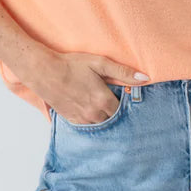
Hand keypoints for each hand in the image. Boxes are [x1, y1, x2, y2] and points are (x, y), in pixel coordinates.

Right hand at [32, 49, 149, 124]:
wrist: (45, 72)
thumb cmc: (72, 65)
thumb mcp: (99, 63)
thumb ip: (123, 72)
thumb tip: (145, 78)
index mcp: (103, 99)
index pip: (122, 110)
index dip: (125, 105)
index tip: (125, 99)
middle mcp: (94, 113)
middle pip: (112, 120)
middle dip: (115, 113)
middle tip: (115, 104)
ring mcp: (82, 119)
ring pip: (100, 125)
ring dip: (104, 119)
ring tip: (103, 108)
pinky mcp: (71, 120)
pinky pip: (87, 127)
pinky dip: (91, 121)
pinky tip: (91, 112)